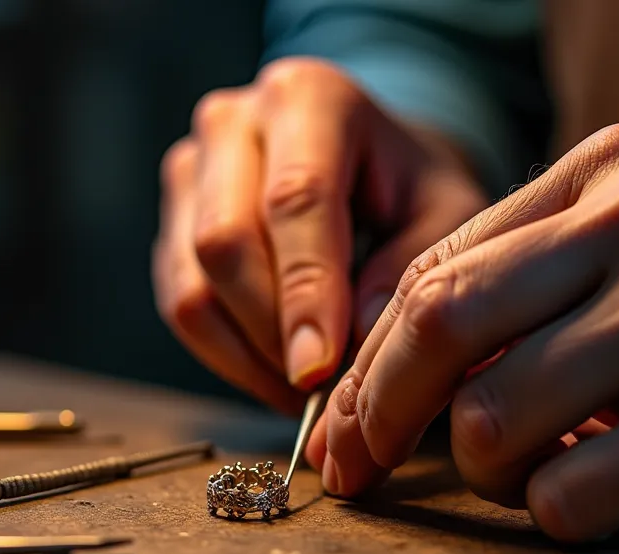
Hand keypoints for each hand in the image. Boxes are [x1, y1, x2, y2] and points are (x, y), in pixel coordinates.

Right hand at [152, 57, 487, 413]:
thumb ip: (410, 268)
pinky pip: (180, 303)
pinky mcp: (172, 220)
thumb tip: (352, 342)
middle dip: (273, 331)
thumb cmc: (412, 189)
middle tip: (322, 389)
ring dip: (247, 354)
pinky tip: (277, 372)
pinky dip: (227, 354)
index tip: (319, 368)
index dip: (305, 291)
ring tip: (306, 390)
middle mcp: (233, 122)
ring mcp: (191, 169)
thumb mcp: (446, 214)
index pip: (296, 200)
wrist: (370, 165)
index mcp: (309, 98)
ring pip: (192, 283)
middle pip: (225, 240)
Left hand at [312, 122, 618, 542]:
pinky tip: (607, 491)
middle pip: (442, 327)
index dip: (370, 361)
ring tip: (543, 468)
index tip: (343, 425)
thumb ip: (522, 283)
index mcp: (613, 168)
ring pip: (495, 423)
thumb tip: (377, 381)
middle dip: (380, 414)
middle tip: (362, 468)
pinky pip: (568, 497)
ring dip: (492, 473)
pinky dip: (559, 514)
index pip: (439, 269)